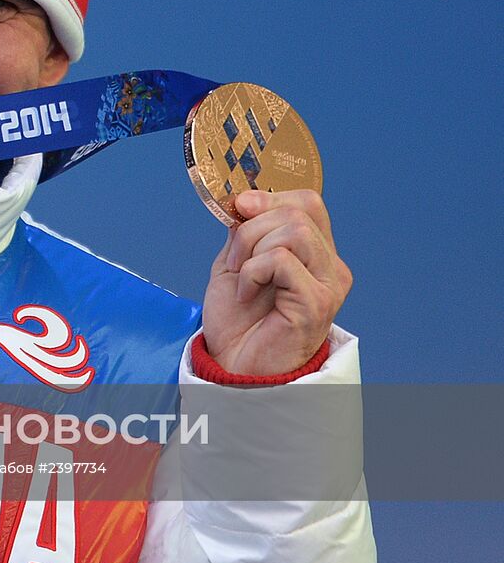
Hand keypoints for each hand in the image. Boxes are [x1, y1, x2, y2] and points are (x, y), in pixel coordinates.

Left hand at [201, 190, 351, 376]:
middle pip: (299, 211)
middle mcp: (330, 267)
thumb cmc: (238, 321)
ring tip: (242, 278)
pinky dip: (253, 271)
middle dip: (252, 227)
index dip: (270, 197)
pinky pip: (282, 261)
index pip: (308, 202)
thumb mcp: (235, 263)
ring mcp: (328, 285)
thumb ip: (245, 232)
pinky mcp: (317, 303)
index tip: (240, 210)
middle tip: (235, 259)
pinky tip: (247, 294)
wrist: (232, 364)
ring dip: (252, 248)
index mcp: (314, 253)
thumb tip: (246, 199)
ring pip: (294, 231)